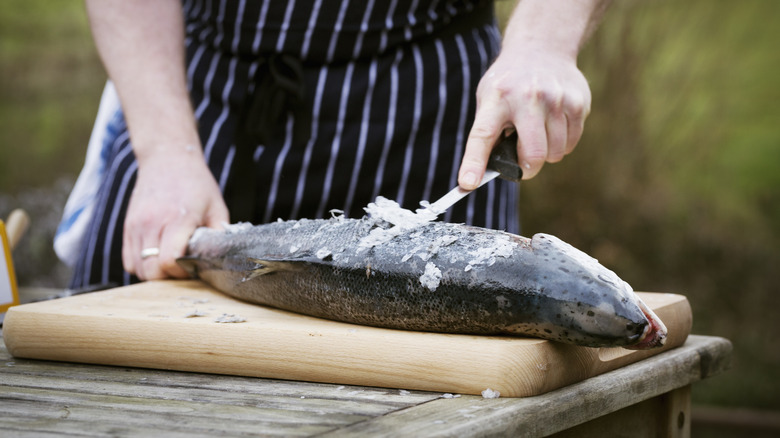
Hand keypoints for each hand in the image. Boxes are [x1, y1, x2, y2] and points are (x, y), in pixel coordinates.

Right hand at [121, 150, 228, 279]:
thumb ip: (218, 235)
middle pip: (152, 271)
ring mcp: (136, 226)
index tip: (194, 266)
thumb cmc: (196, 183)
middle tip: (184, 267)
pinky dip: (142, 266)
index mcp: (178, 219)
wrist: (167, 158)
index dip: (183, 271)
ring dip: (155, 273)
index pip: (170, 260)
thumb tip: (222, 261)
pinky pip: (128, 261)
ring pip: (138, 269)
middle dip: (169, 277)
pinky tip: (158, 257)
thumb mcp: (217, 206)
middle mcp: (152, 223)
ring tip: (172, 262)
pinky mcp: (127, 227)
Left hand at [458, 47, 591, 188]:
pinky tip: (553, 124)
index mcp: (496, 99)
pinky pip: (571, 143)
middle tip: (523, 163)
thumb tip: (480, 177)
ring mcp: (556, 99)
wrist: (542, 47)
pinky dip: (562, 143)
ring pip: (555, 153)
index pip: (482, 136)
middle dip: (528, 169)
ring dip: (546, 154)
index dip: (474, 163)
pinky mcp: (578, 102)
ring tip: (538, 133)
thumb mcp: (489, 99)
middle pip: (534, 155)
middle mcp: (527, 98)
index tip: (467, 184)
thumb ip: (488, 134)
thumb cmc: (509, 84)